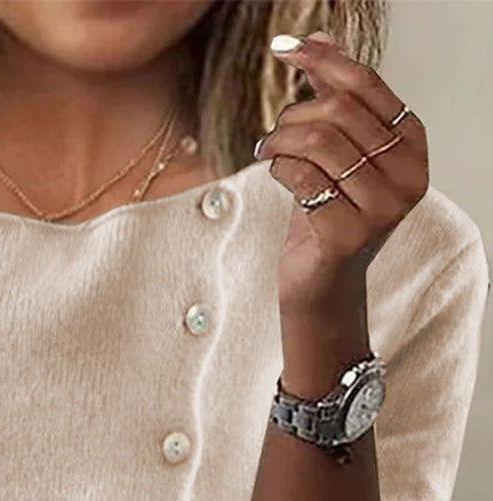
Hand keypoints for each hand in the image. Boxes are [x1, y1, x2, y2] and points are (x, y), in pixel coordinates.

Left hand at [255, 30, 427, 314]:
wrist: (321, 283)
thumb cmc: (328, 213)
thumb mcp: (334, 150)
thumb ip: (332, 97)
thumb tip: (317, 38)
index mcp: (412, 145)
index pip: (366, 85)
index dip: (322, 60)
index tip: (284, 50)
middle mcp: (407, 176)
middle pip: (338, 111)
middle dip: (293, 114)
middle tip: (273, 133)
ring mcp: (382, 209)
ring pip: (318, 141)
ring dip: (280, 140)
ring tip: (267, 151)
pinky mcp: (349, 235)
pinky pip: (301, 178)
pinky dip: (279, 169)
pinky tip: (276, 175)